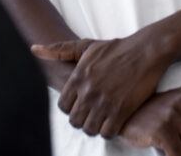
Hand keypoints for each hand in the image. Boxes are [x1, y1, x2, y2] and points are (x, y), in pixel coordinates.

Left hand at [33, 34, 170, 137]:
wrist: (146, 50)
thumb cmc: (116, 48)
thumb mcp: (86, 46)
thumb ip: (59, 50)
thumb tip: (34, 49)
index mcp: (78, 77)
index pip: (63, 106)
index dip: (71, 108)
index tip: (82, 105)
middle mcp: (88, 91)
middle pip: (74, 121)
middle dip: (82, 119)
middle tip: (93, 114)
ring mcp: (104, 102)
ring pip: (89, 129)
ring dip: (95, 126)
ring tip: (103, 119)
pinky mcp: (121, 110)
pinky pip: (107, 133)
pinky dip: (109, 131)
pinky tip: (114, 121)